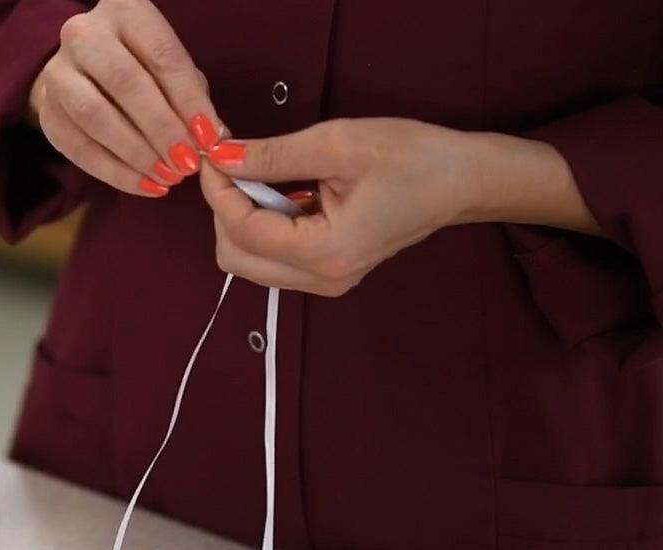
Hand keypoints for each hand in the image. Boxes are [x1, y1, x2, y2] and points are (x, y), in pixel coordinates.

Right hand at [30, 0, 223, 197]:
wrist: (83, 72)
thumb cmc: (140, 68)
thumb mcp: (169, 69)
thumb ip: (192, 97)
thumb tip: (217, 139)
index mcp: (124, 11)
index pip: (161, 55)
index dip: (188, 101)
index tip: (209, 139)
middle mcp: (84, 34)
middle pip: (125, 83)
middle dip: (161, 129)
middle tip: (187, 164)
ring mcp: (59, 72)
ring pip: (96, 116)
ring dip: (137, 154)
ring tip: (168, 178)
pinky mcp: (48, 112)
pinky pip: (80, 148)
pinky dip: (116, 173)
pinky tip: (145, 186)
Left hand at [199, 118, 600, 294]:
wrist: (458, 184)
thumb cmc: (413, 158)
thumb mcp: (341, 144)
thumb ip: (275, 155)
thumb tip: (223, 158)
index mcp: (325, 253)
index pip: (243, 231)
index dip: (219, 191)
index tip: (214, 153)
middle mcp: (319, 280)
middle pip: (235, 258)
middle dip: (224, 211)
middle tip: (236, 165)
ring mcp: (322, 284)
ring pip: (248, 262)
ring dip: (240, 218)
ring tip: (260, 176)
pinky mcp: (324, 276)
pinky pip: (271, 258)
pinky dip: (261, 226)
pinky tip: (278, 193)